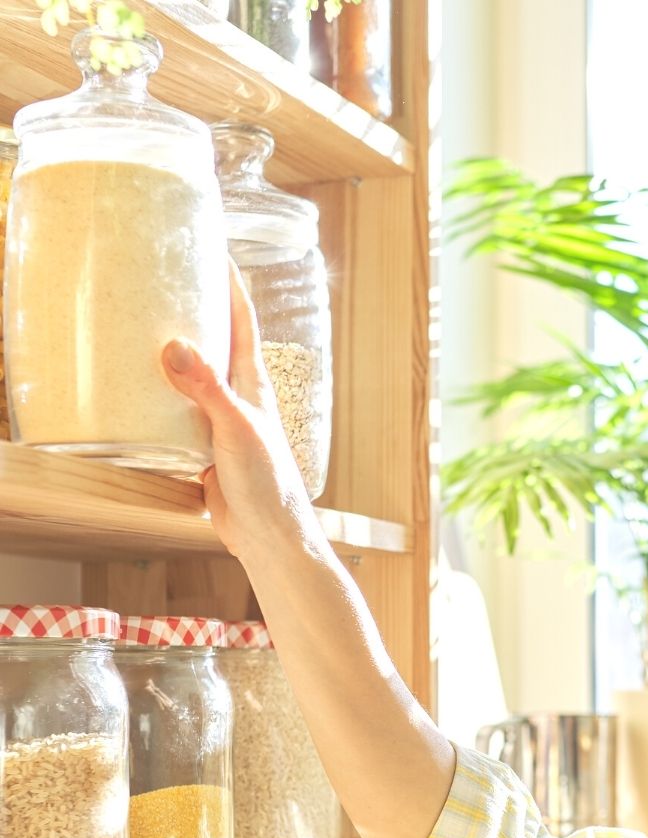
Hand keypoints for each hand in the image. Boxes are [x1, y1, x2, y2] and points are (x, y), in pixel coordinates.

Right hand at [162, 259, 311, 559]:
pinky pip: (176, 416)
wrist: (267, 537)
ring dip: (171, 356)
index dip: (227, 283)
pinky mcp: (202, 450)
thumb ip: (206, 387)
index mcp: (252, 382)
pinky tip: (136, 395)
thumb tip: (174, 345)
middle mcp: (237, 397)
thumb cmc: (267, 483)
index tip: (210, 247)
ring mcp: (219, 423)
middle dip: (193, 310)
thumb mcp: (235, 427)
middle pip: (213, 342)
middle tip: (161, 280)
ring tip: (138, 328)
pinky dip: (158, 401)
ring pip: (191, 379)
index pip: (241, 320)